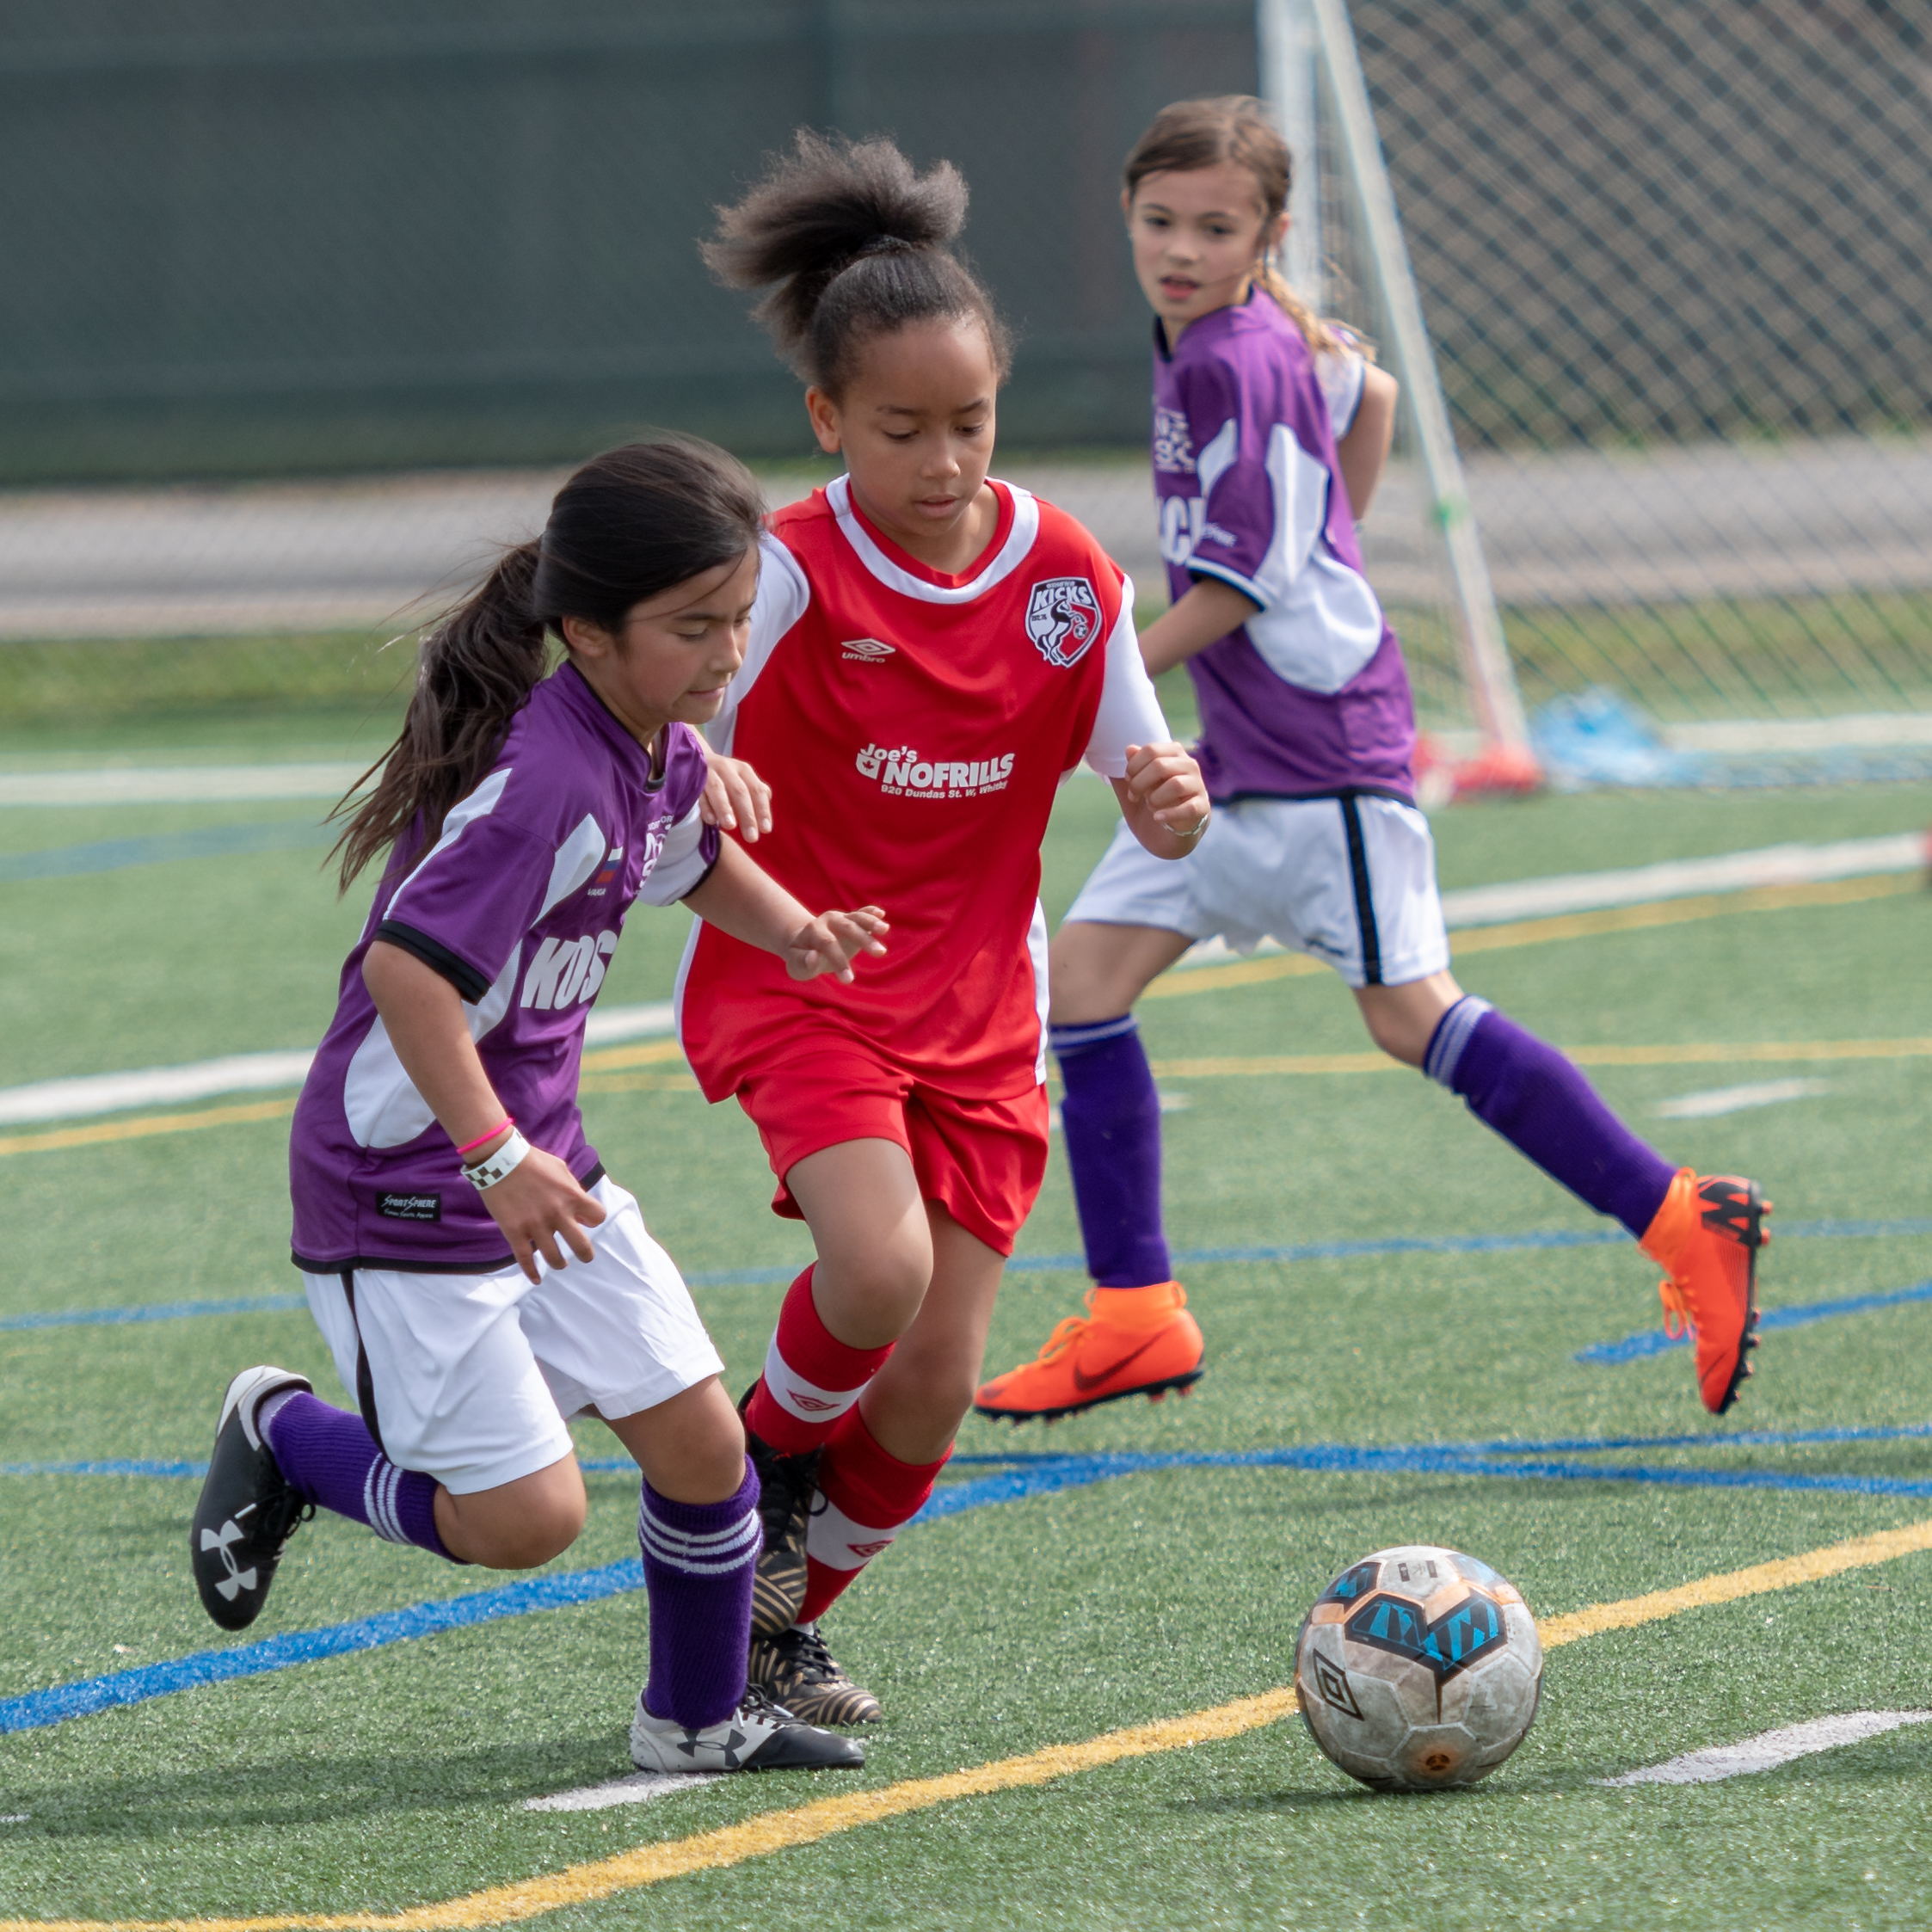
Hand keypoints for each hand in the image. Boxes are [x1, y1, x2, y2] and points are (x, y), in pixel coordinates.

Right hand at [474, 1145, 607, 1283]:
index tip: (586, 1221)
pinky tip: (536, 1279)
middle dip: (585, 1254)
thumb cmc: (534, 1161)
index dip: (594, 1220)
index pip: (597, 1217)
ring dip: (559, 1263)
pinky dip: (532, 1273)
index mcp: (573, 1196)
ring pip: (554, 1258)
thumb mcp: (562, 1170)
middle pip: (581, 1246)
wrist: (500, 1159)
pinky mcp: (515, 1232)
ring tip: (560, 1263)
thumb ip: (574, 1190)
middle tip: (583, 1256)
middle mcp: (558, 1214)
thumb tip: (582, 1209)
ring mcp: (536, 1225)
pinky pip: (525, 1259)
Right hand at [700, 752, 772, 842]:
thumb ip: (754, 798)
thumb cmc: (724, 778)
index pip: (757, 790)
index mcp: (744, 771)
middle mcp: (727, 768)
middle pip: (740, 792)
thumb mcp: (741, 782)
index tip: (765, 830)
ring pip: (718, 789)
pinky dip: (705, 806)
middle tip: (751, 838)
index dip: (763, 810)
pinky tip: (711, 820)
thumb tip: (764, 821)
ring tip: (731, 826)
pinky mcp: (691, 777)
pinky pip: (699, 793)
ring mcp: (708, 771)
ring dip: (725, 807)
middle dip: (747, 815)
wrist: (695, 760)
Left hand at [784, 906, 888, 982]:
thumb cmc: (801, 959)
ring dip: (871, 922)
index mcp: (813, 931)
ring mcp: (841, 918)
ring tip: (884, 929)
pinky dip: (870, 912)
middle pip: (847, 927)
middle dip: (864, 939)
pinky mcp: (851, 920)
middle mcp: (828, 920)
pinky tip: (880, 913)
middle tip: (881, 953)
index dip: (839, 961)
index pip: (828, 943)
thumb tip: (813, 956)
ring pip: (856, 917)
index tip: (848, 980)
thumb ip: (802, 962)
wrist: (804, 944)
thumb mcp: (796, 966)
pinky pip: (861, 914)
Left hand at [1124, 742, 1209, 836]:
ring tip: (1149, 806)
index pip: (1151, 750)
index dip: (1133, 766)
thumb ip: (1134, 765)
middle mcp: (1189, 765)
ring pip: (1175, 785)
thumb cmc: (1155, 797)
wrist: (1171, 828)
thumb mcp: (1139, 782)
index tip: (1127, 780)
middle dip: (1139, 783)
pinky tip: (1157, 818)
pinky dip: (1170, 814)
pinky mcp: (1203, 806)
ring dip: (1155, 798)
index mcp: (1175, 752)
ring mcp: (1198, 785)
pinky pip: (1189, 808)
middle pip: (1160, 765)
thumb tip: (1130, 749)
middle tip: (1133, 796)